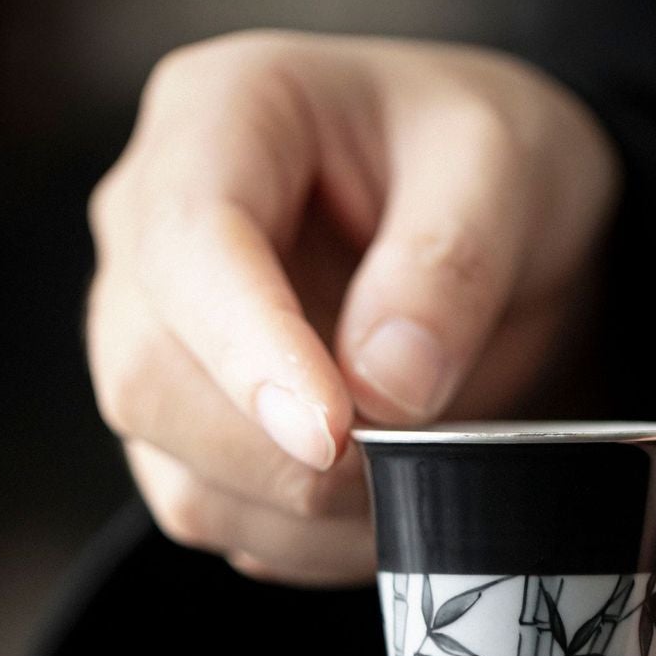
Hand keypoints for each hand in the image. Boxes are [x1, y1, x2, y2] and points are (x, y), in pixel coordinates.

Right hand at [86, 30, 618, 585]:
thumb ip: (452, 262)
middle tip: (410, 456)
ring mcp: (150, 337)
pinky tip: (380, 501)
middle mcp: (149, 225)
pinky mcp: (177, 432)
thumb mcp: (507, 170)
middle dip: (282, 454)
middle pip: (148, 377)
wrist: (493, 236)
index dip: (249, 351)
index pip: (188, 243)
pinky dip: (306, 542)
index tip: (334, 433)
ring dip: (304, 512)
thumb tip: (384, 385)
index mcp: (218, 114)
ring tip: (415, 472)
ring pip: (177, 472)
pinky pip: (214, 520)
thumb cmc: (485, 171)